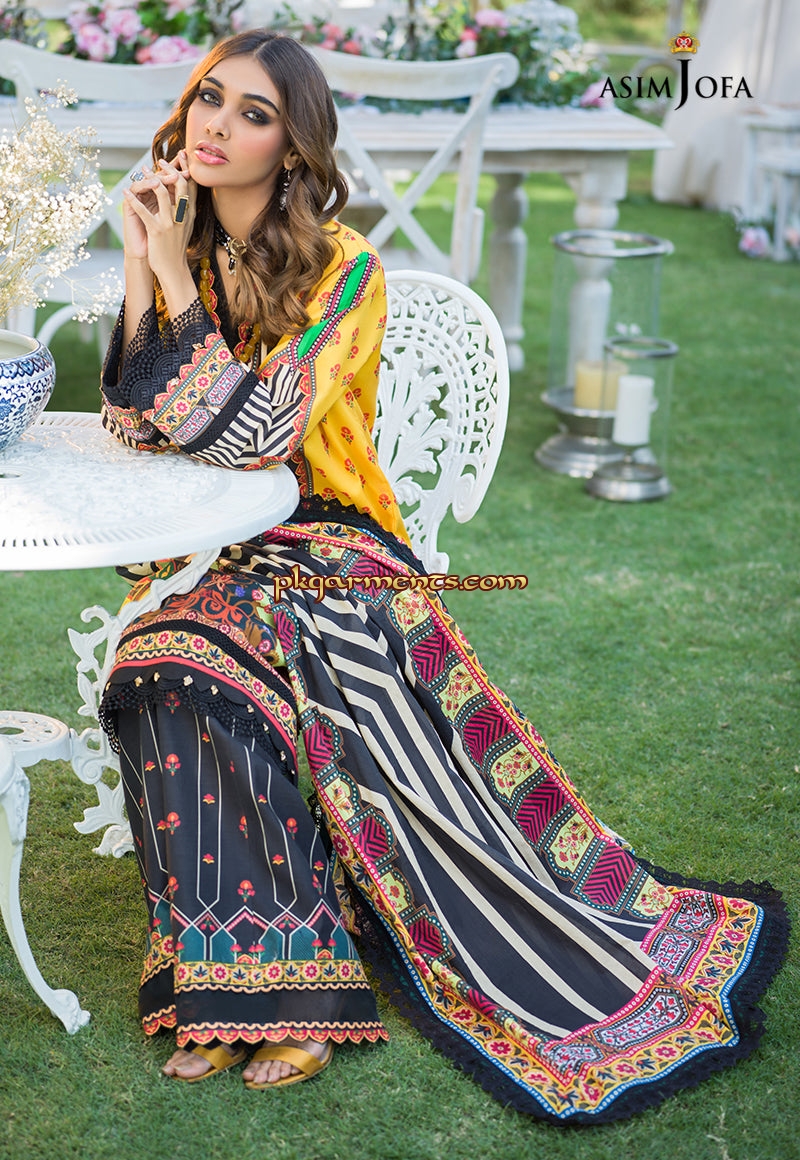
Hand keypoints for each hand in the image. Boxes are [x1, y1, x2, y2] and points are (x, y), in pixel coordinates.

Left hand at [122, 152, 195, 278]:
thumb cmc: (176, 247)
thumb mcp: (185, 226)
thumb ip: (184, 210)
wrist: (173, 269)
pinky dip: (133, 199)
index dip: (186, 170)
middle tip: (159, 162)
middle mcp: (183, 216)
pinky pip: (143, 211)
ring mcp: (170, 223)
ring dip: (150, 179)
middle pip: (179, 184)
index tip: (181, 157)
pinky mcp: (157, 231)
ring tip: (141, 172)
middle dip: (168, 170)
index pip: (191, 186)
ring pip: (162, 193)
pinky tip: (125, 192)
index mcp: (190, 214)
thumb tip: (182, 193)